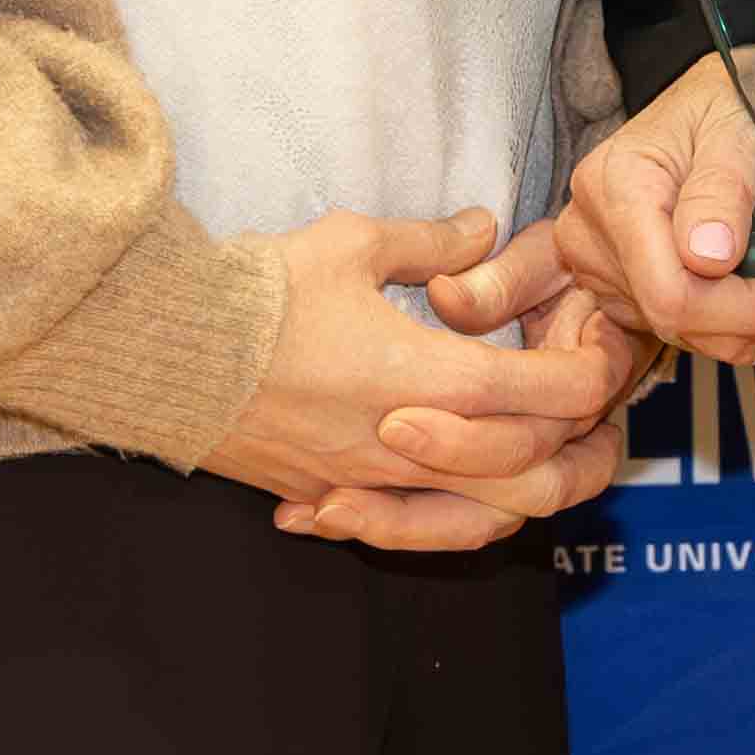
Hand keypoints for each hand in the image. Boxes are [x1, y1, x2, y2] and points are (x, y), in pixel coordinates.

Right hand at [200, 204, 625, 549]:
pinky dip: (448, 513)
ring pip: (480, 519)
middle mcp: (409, 447)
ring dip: (519, 489)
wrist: (160, 353)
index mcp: (428, 378)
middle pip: (533, 478)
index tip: (594, 344)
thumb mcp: (350, 244)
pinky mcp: (328, 500)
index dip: (588, 374)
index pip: (545, 395)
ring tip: (531, 449)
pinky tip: (448, 479)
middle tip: (578, 404)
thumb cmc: (256, 293)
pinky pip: (413, 527)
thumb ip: (430, 242)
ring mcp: (368, 486)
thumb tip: (482, 227)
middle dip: (574, 444)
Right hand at [446, 54, 754, 363]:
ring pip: (668, 330)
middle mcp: (593, 226)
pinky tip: (740, 287)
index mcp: (616, 184)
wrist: (733, 90)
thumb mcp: (744, 130)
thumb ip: (723, 191)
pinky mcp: (613, 277)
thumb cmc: (741, 98)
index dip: (738, 308)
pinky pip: (663, 325)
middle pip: (667, 317)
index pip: (669, 291)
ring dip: (731, 322)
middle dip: (741, 317)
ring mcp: (599, 256)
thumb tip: (707, 257)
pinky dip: (713, 320)